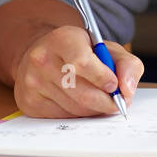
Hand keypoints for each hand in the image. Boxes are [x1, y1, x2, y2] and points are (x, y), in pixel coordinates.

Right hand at [12, 25, 143, 117]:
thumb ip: (126, 65)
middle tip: (116, 103)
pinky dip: (77, 115)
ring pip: (75, 109)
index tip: (114, 86)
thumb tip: (127, 90)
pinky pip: (63, 118)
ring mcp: (32, 82)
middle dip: (106, 102)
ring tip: (97, 99)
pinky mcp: (29, 101)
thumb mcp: (106, 48)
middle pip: (82, 93)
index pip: (82, 62)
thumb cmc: (78, 51)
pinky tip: (78, 102)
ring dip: (93, 110)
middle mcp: (42, 59)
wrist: (41, 54)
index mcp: (62, 39)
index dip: (103, 78)